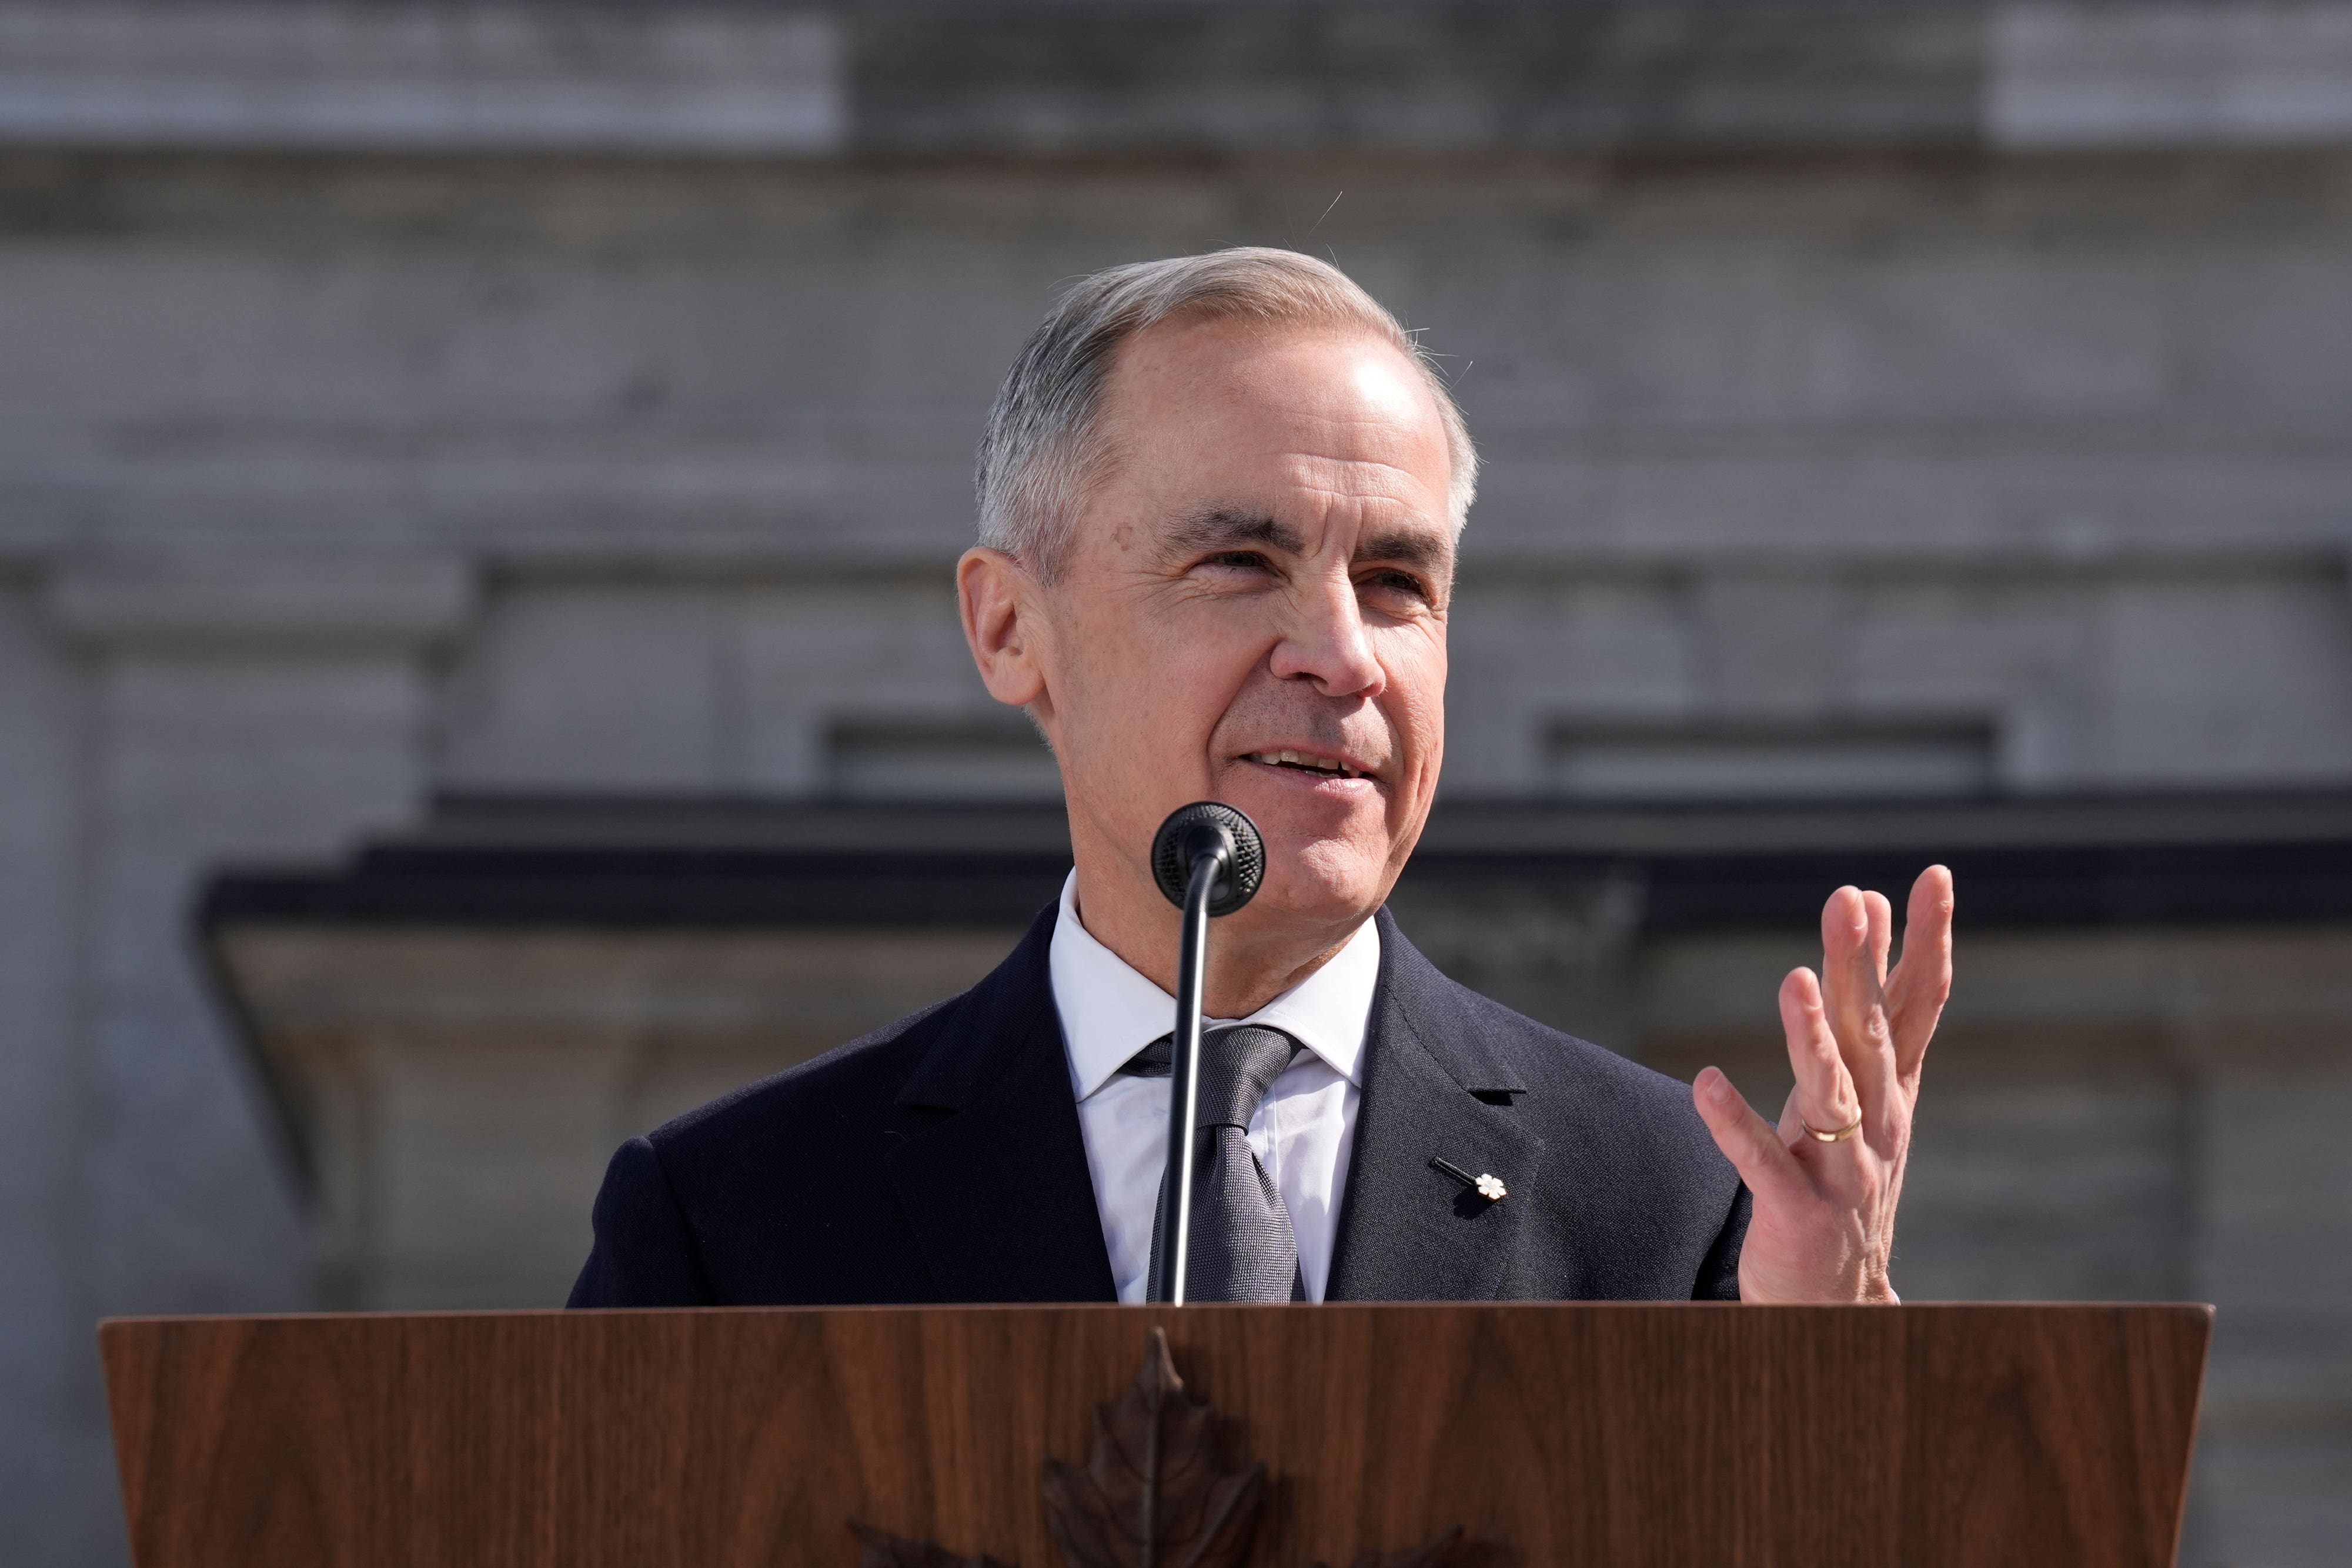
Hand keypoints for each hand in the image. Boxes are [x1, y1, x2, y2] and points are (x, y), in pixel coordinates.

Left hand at [1691, 866, 1953, 1303]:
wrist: (1840, 1303)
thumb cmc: (1840, 1178)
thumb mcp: (1860, 1095)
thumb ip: (1864, 1014)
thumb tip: (1867, 915)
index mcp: (1894, 1092)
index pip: (1921, 1005)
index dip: (1929, 940)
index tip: (1933, 875)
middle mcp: (1880, 1125)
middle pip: (1873, 1034)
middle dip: (1861, 965)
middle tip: (1849, 898)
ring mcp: (1842, 1171)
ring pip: (1830, 1093)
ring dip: (1811, 1036)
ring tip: (1794, 978)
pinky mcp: (1796, 1211)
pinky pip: (1761, 1161)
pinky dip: (1735, 1122)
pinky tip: (1706, 1084)